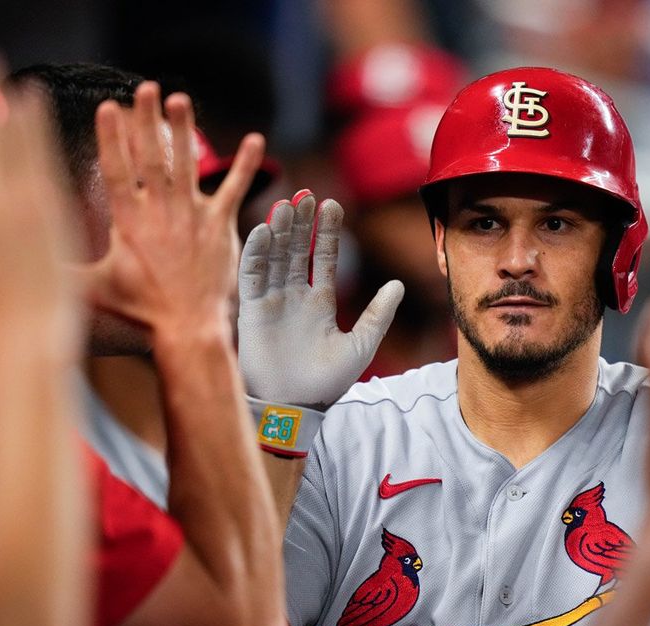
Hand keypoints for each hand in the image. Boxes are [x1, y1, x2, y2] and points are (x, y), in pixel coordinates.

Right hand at [85, 82, 264, 341]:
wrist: (187, 326)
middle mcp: (160, 212)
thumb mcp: (93, 288)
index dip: (113, 138)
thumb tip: (24, 266)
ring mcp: (192, 216)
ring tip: (180, 98)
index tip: (109, 107)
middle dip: (147, 121)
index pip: (117, 170)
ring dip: (185, 129)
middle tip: (146, 88)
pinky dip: (244, 164)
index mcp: (128, 221)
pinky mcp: (220, 225)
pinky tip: (255, 139)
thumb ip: (63, 269)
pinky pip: (235, 189)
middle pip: (152, 157)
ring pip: (188, 164)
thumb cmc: (140, 309)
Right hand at [237, 192, 403, 406]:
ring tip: (287, 204)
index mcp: (321, 303)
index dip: (327, 233)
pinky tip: (262, 230)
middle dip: (302, 223)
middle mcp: (295, 296)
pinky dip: (255, 253)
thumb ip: (379, 314)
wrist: (293, 406)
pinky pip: (252, 276)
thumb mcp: (361, 345)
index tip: (331, 205)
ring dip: (280, 231)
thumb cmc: (327, 382)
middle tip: (307, 195)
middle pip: (298, 250)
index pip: (325, 258)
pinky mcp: (251, 310)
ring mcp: (272, 301)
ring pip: (275, 257)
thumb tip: (399, 284)